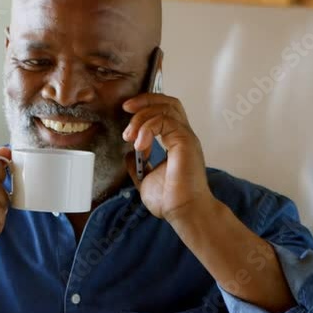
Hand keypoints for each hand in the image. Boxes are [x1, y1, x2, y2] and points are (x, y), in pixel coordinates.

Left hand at [121, 94, 215, 223]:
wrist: (184, 212)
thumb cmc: (170, 200)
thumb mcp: (145, 179)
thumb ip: (138, 165)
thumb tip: (128, 155)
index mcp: (176, 142)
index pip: (166, 111)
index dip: (146, 105)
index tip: (126, 112)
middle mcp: (183, 136)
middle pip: (168, 102)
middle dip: (145, 100)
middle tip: (125, 108)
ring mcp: (186, 137)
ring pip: (165, 108)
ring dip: (142, 117)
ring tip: (129, 136)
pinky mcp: (185, 141)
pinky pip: (164, 121)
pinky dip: (147, 128)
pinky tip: (139, 145)